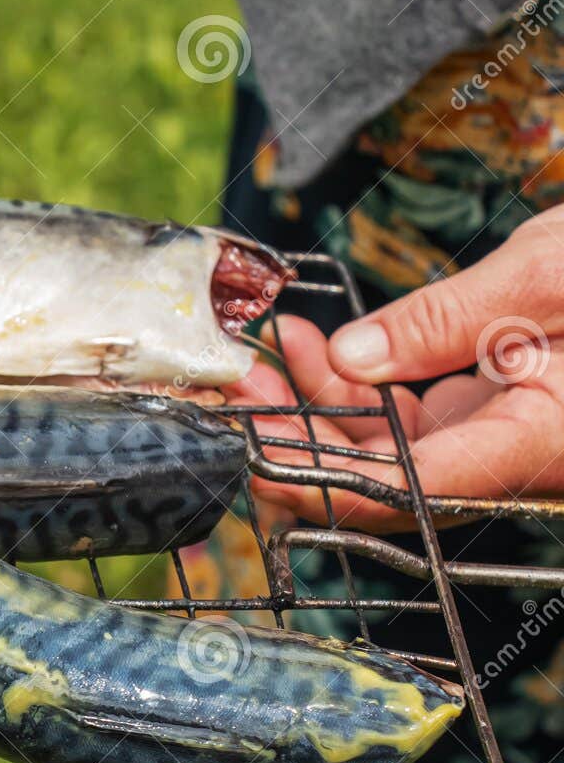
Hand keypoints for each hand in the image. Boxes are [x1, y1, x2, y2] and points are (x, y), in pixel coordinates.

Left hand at [228, 210, 563, 530]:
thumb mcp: (548, 273)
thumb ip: (446, 319)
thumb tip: (351, 355)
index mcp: (542, 442)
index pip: (415, 488)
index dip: (327, 484)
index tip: (257, 461)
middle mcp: (515, 457)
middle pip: (384, 482)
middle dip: (297, 447)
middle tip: (230, 404)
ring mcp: (497, 437)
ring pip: (384, 451)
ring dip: (311, 413)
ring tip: (254, 365)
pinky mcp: (487, 411)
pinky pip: (403, 419)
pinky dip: (350, 386)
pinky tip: (304, 347)